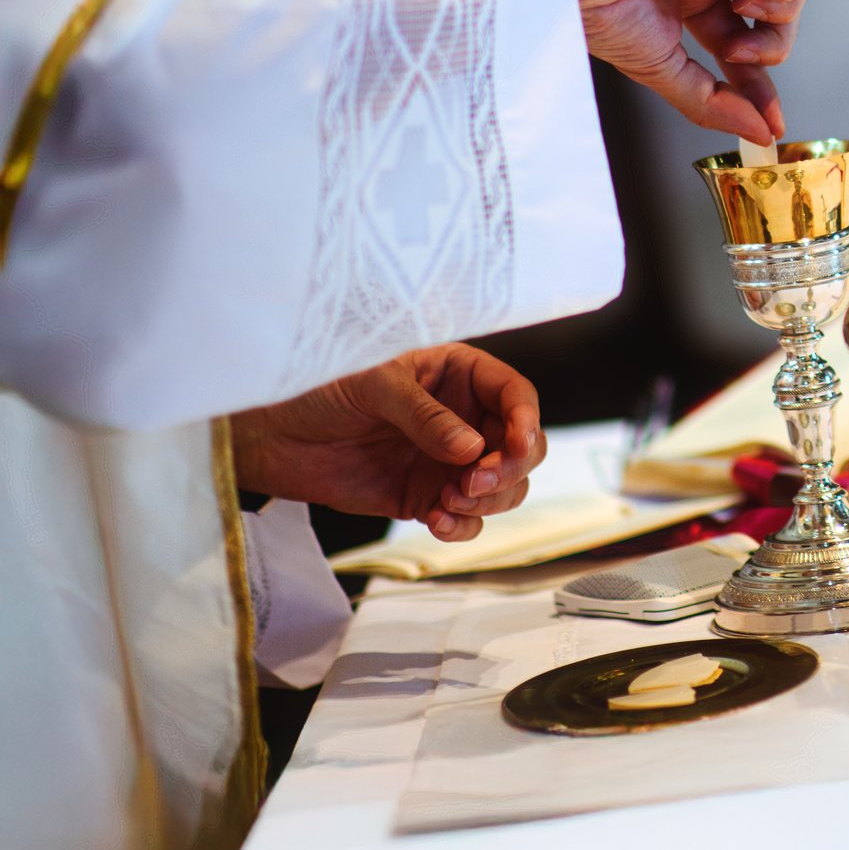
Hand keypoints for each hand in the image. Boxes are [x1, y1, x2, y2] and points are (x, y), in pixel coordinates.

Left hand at [232, 344, 544, 541]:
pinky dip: (461, 526)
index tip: (515, 445)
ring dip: (488, 500)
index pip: (515, 395)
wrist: (269, 435)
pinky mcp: (425, 496)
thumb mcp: (374, 386)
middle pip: (522, 447)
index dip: (526, 420)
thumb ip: (426, 416)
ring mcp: (446, 461)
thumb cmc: (317, 388)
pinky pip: (465, 518)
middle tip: (475, 481)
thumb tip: (471, 448)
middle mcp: (462, 417)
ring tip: (448, 501)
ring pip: (504, 487)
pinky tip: (435, 520)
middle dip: (509, 468)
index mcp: (457, 375)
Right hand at [528, 0, 816, 144]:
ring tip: (742, 13)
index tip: (769, 119)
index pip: (747, 43)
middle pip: (778, 17)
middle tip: (737, 54)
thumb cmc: (603, 7)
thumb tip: (760, 132)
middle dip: (771, 47)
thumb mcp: (668, 72)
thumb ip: (716, 104)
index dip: (762, 83)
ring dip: (782, 12)